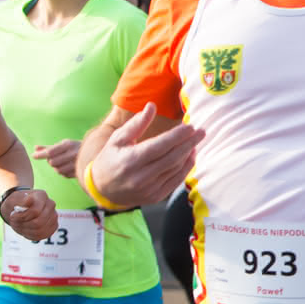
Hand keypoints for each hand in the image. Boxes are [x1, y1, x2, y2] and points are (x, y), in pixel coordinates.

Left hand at [0, 189, 58, 241]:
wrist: (19, 208)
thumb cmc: (16, 203)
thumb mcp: (13, 200)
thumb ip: (21, 201)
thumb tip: (30, 199)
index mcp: (41, 196)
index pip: (35, 211)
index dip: (22, 217)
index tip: (13, 215)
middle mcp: (50, 205)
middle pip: (39, 222)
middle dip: (24, 225)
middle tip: (14, 222)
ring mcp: (53, 216)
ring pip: (40, 230)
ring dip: (26, 230)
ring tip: (19, 225)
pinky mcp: (52, 226)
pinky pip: (42, 235)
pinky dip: (31, 235)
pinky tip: (25, 229)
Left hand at [32, 139, 81, 178]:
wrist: (97, 154)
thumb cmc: (75, 148)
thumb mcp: (64, 145)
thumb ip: (49, 148)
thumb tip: (35, 148)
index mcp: (69, 144)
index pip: (50, 152)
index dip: (41, 155)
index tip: (34, 156)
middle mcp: (73, 153)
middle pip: (52, 162)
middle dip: (52, 161)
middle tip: (57, 158)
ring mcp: (77, 163)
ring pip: (58, 170)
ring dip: (58, 168)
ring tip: (64, 163)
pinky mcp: (79, 171)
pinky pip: (64, 175)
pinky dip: (64, 172)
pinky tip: (69, 167)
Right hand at [88, 103, 204, 208]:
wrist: (102, 190)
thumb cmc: (110, 159)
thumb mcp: (118, 139)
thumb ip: (137, 123)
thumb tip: (152, 106)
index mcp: (130, 160)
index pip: (159, 146)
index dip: (177, 136)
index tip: (190, 126)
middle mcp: (141, 177)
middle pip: (171, 158)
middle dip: (189, 143)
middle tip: (202, 132)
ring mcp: (149, 189)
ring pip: (175, 169)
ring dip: (188, 154)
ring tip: (196, 141)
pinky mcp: (155, 197)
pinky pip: (175, 181)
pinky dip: (185, 168)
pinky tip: (190, 156)